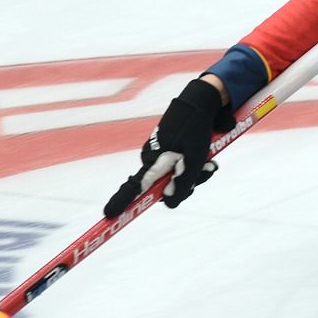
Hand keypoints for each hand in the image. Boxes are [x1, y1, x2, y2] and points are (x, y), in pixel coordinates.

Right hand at [103, 77, 234, 215]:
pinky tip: (208, 154)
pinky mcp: (170, 151)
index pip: (134, 187)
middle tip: (208, 169)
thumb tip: (168, 202)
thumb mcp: (194, 158)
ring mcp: (161, 156)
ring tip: (209, 160)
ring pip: (178, 177)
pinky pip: (182, 167)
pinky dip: (196, 164)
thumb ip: (183, 181)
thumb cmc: (195, 129)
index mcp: (153, 162)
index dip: (121, 201)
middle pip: (167, 187)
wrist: (199, 103)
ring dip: (196, 173)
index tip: (108, 214)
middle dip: (188, 184)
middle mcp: (152, 160)